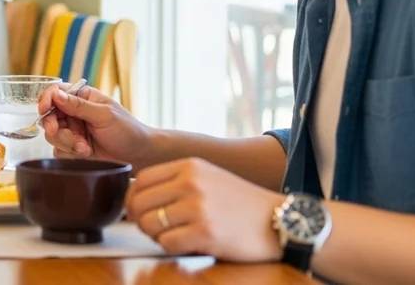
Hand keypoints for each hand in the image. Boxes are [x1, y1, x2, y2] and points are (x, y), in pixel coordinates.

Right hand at [39, 84, 154, 166]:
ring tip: (85, 148)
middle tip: (57, 131)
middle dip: (54, 126)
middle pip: (49, 116)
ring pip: (52, 135)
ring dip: (67, 142)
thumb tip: (56, 94)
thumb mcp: (105, 115)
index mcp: (82, 97)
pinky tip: (86, 153)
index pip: (56, 92)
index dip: (46, 99)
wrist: (139, 157)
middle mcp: (74, 113)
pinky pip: (58, 150)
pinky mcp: (72, 149)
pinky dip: (70, 153)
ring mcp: (72, 131)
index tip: (44, 109)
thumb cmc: (128, 130)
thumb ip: (79, 105)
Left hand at [126, 158, 283, 261]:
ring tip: (174, 236)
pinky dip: (171, 248)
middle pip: (140, 204)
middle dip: (141, 220)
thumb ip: (176, 181)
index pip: (141, 180)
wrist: (281, 220)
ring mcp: (198, 208)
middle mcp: (190, 183)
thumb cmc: (241, 203)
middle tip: (155, 229)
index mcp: (189, 166)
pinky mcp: (206, 233)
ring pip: (149, 225)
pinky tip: (187, 245)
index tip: (139, 211)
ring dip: (156, 236)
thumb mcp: (208, 177)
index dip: (133, 199)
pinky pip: (167, 244)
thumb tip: (136, 194)